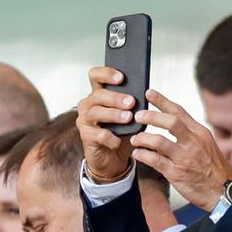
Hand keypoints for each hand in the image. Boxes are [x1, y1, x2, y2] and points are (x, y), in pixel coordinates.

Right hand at [77, 67, 139, 183]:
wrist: (114, 158)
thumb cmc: (121, 133)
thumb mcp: (130, 115)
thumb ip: (133, 104)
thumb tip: (146, 94)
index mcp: (99, 95)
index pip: (95, 76)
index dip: (106, 74)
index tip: (121, 78)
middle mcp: (88, 105)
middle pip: (98, 95)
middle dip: (116, 98)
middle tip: (131, 102)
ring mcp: (85, 120)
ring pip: (95, 113)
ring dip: (113, 114)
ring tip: (128, 118)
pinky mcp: (86, 136)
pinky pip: (97, 134)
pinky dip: (110, 137)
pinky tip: (118, 141)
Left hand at [129, 89, 231, 209]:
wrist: (223, 191)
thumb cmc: (214, 169)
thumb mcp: (207, 145)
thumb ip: (190, 134)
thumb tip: (171, 123)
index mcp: (200, 133)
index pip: (179, 111)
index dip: (162, 101)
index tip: (149, 93)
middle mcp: (193, 143)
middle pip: (170, 122)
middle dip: (150, 116)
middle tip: (138, 116)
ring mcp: (184, 158)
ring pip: (158, 141)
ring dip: (142, 138)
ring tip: (135, 139)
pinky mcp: (176, 173)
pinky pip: (154, 160)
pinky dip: (143, 155)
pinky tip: (138, 154)